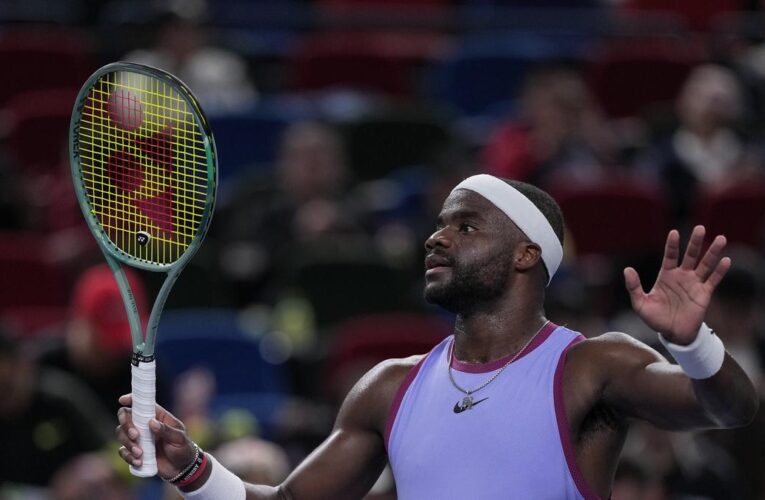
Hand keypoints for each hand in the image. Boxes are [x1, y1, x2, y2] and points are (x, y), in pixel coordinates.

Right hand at [116, 394, 195, 480]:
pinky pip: (123, 451)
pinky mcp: (135, 451)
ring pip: (121, 434)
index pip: (143, 403)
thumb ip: (167, 430)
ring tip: (140, 454)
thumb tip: (151, 423)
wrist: (181, 468)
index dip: (132, 399)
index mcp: (158, 416)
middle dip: (126, 425)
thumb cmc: (183, 448)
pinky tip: (138, 461)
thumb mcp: (180, 438)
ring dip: (128, 443)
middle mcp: (145, 425)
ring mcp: (139, 438)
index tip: (122, 400)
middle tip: (135, 436)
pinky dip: (127, 456)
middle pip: (126, 417)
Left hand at [624, 225, 730, 344]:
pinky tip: (726, 260)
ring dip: (713, 252)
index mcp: (666, 275)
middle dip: (695, 242)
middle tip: (700, 228)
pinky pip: (713, 280)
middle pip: (690, 255)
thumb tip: (627, 269)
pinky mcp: (704, 294)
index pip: (670, 256)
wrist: (673, 334)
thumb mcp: (640, 304)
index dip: (672, 245)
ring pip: (705, 264)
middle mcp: (682, 276)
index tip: (674, 232)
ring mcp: (694, 284)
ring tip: (721, 238)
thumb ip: (634, 287)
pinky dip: (720, 271)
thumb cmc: (655, 318)